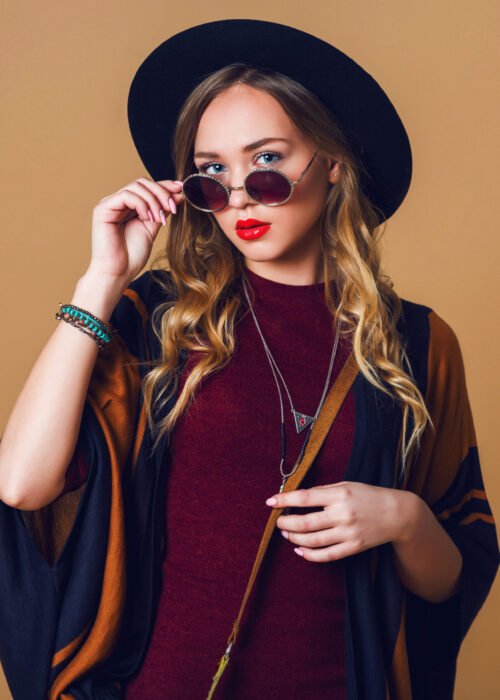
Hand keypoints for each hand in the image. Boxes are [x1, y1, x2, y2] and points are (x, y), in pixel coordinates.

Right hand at [88, 177, 184, 285]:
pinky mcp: (103, 209)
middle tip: (173, 207)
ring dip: (153, 200)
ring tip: (159, 218)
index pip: (148, 187)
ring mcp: (110, 204)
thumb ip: (162, 211)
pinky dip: (141, 204)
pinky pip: (126, 196)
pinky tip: (147, 217)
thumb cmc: (132, 255)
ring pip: (136, 187)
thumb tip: (179, 194)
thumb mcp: (152, 228)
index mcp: (130, 206)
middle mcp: (119, 202)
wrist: (118, 272)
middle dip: (161, 192)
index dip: (165, 185)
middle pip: (142, 183)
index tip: (182, 188)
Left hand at [268, 481, 414, 561]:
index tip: (270, 502)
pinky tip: (300, 550)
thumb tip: (298, 497)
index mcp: (340, 494)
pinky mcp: (353, 547)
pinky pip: (326, 555)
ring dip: (294, 539)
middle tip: (278, 522)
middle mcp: (342, 514)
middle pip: (305, 523)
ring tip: (287, 535)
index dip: (285, 500)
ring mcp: (348, 532)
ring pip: (312, 541)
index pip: (305, 497)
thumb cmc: (368, 496)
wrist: (397, 514)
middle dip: (286, 524)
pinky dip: (310, 555)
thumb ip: (323, 491)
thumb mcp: (346, 485)